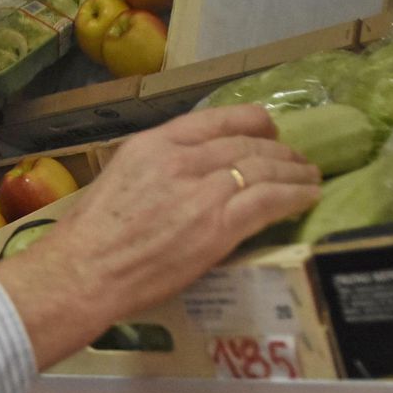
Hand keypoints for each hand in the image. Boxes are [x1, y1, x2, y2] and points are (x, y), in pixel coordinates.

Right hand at [0, 104, 321, 369]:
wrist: (84, 273)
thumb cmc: (90, 239)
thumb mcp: (118, 179)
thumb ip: (155, 168)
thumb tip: (184, 174)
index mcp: (153, 145)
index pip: (216, 119)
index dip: (251, 122)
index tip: (267, 128)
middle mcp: (182, 160)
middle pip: (247, 143)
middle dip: (279, 150)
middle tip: (295, 160)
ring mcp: (203, 191)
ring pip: (266, 168)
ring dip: (294, 172)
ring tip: (309, 178)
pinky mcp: (220, 225)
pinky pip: (271, 200)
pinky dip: (295, 196)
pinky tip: (307, 198)